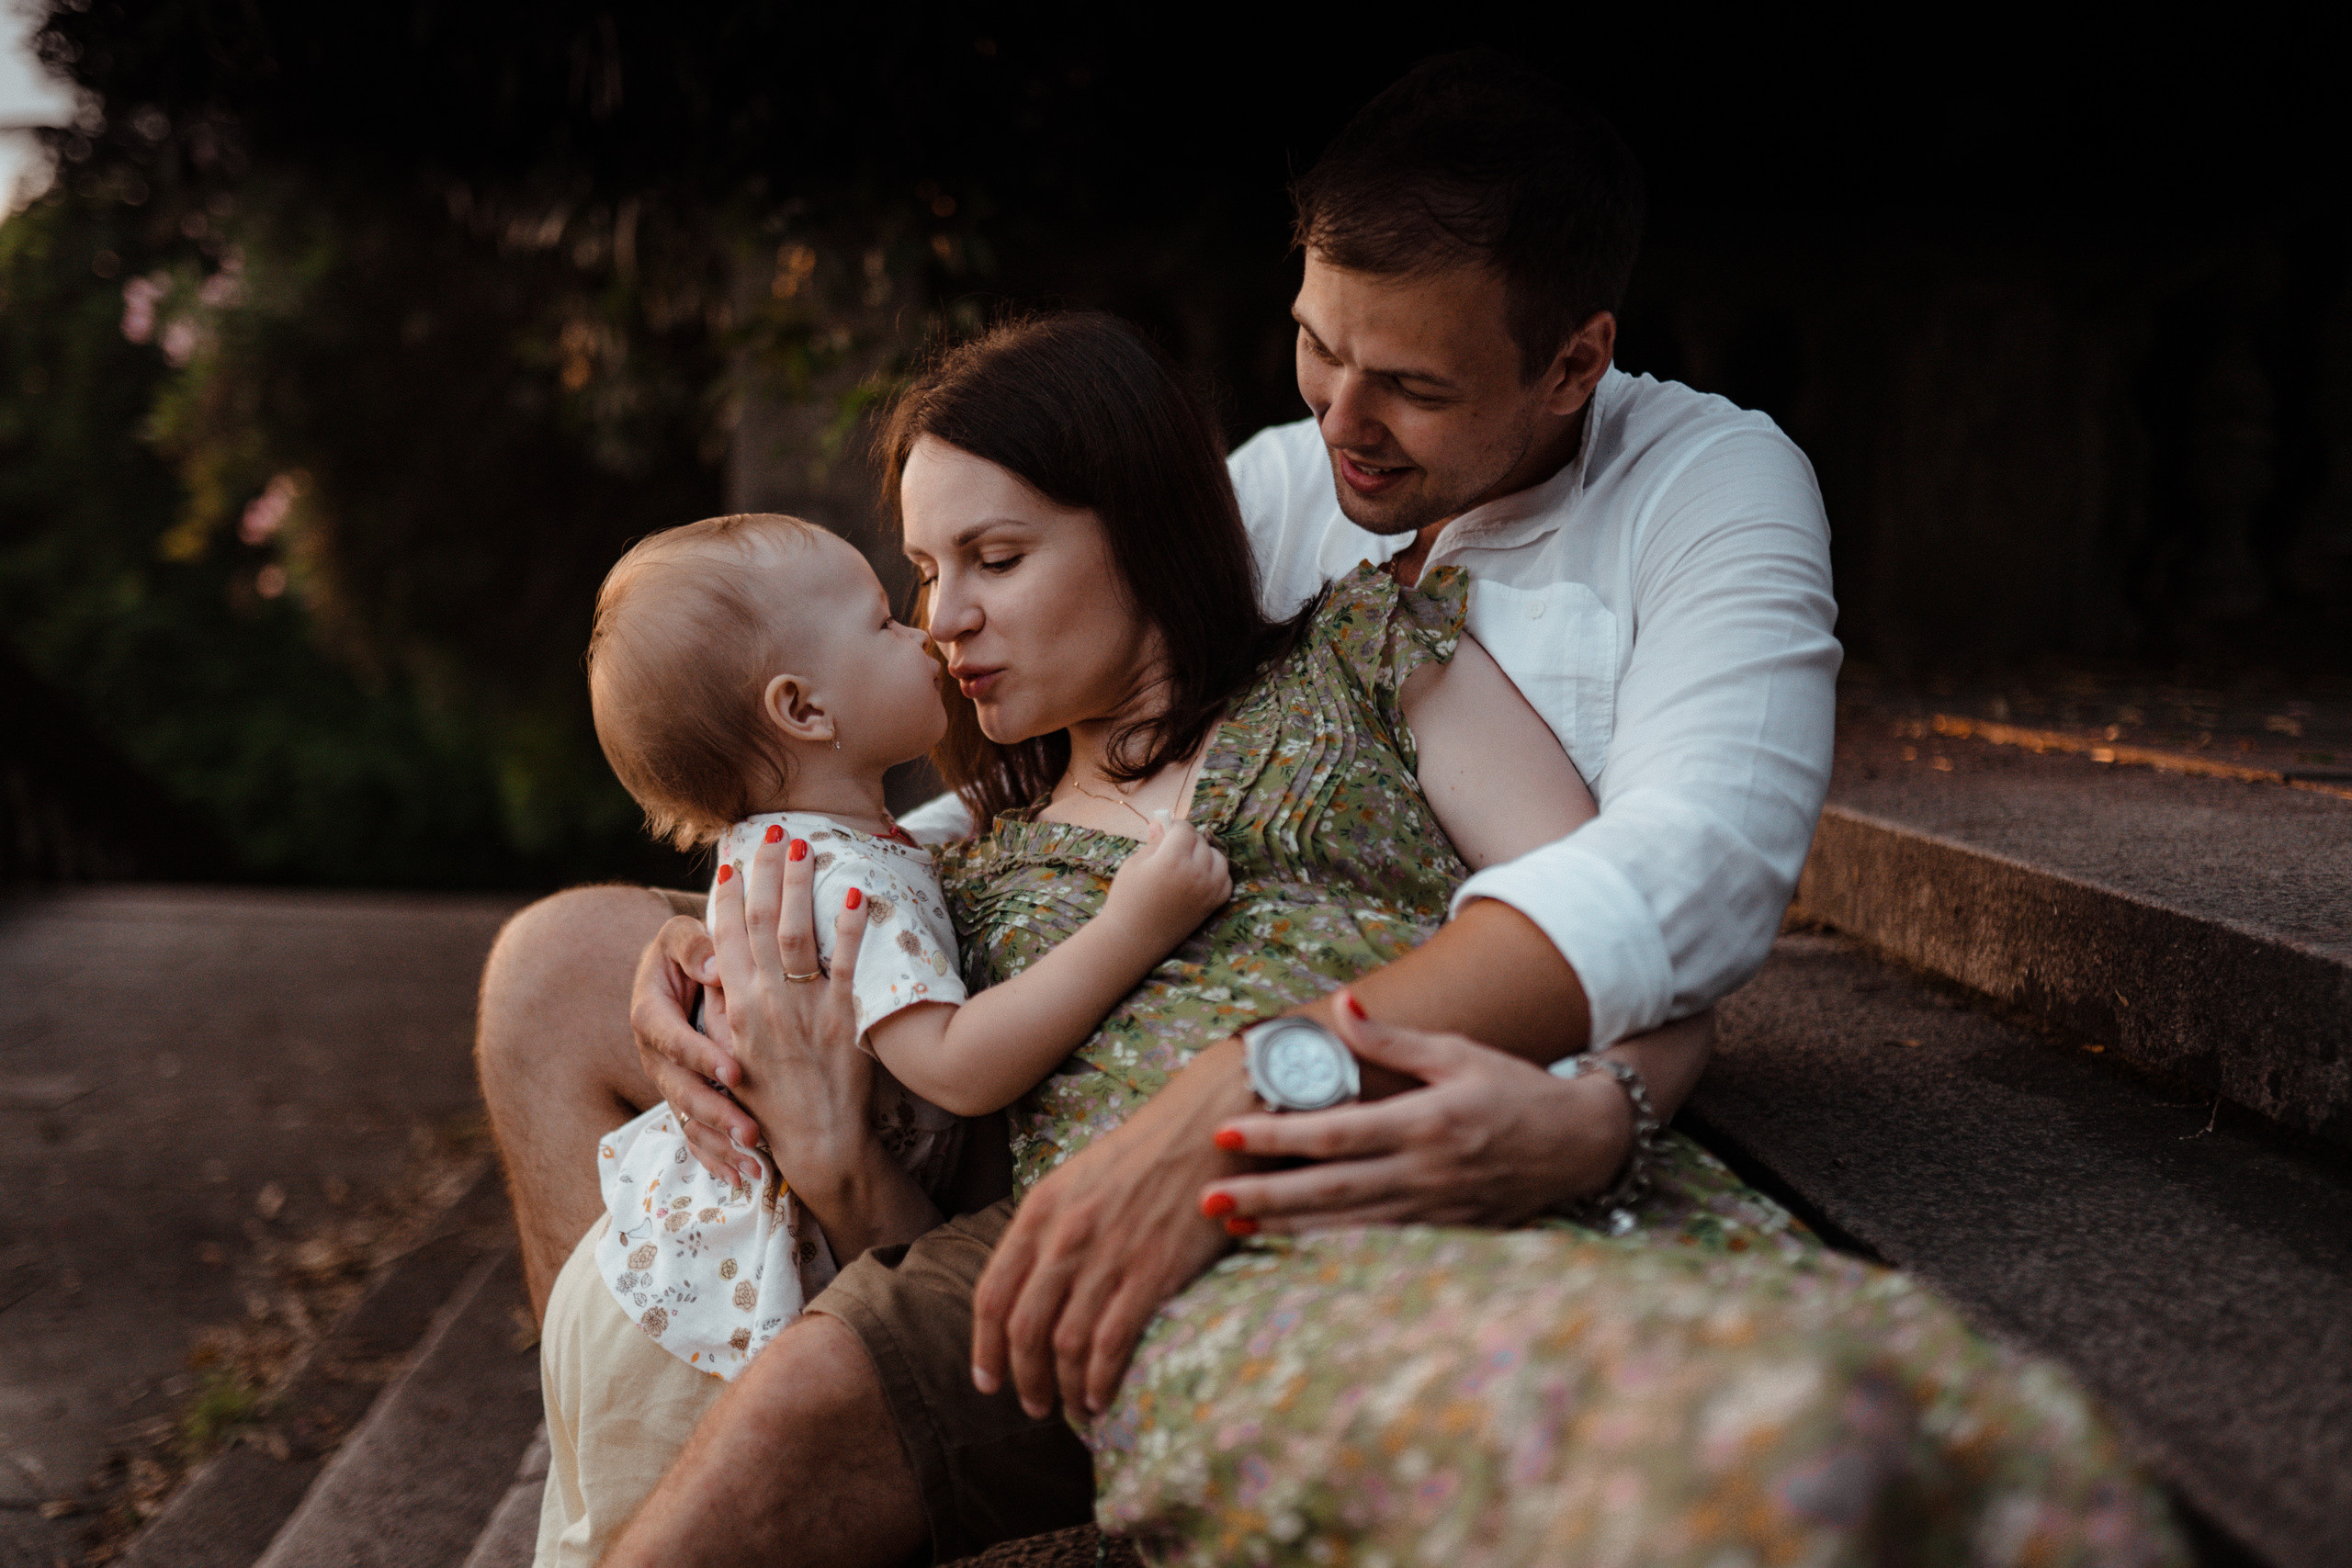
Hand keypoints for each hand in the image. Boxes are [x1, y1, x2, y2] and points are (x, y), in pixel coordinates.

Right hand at [629, 913, 765, 1186]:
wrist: (679, 974)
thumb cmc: (687, 949)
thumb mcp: (682, 937)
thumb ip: (692, 945)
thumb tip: (710, 963)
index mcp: (650, 1014)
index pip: (671, 1039)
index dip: (700, 1057)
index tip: (734, 1073)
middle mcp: (655, 1055)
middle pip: (680, 1091)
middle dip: (715, 1114)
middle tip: (751, 1133)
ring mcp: (669, 1081)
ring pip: (689, 1119)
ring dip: (719, 1145)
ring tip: (752, 1167)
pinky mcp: (685, 1099)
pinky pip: (695, 1134)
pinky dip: (715, 1157)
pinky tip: (739, 1180)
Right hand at [707, 829, 879, 1191]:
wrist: (814, 1142)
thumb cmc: (769, 1100)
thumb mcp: (731, 1052)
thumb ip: (725, 1008)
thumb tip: (722, 967)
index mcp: (733, 1007)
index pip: (725, 937)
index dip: (729, 894)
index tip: (733, 858)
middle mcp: (762, 1001)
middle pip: (761, 921)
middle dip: (766, 871)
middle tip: (773, 830)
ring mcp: (802, 1008)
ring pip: (798, 931)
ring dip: (801, 884)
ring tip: (807, 845)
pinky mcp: (840, 1018)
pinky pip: (845, 963)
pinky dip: (849, 925)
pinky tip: (855, 892)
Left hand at [970, 1038, 1252, 1420]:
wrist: (1207, 1127)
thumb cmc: (1145, 1155)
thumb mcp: (1077, 1180)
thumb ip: (1048, 1230)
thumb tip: (1029, 1288)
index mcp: (1039, 1210)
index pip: (993, 1294)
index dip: (984, 1347)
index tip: (988, 1381)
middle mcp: (1064, 1236)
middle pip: (1024, 1329)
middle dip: (1023, 1379)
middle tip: (1033, 1406)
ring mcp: (1107, 1256)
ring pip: (1064, 1345)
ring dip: (1063, 1388)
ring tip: (1071, 1409)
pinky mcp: (1152, 1272)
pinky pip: (1111, 1343)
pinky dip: (1100, 1380)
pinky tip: (1102, 1397)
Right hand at [1101, 812, 1230, 946]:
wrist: (1132, 939)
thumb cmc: (1127, 899)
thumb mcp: (1134, 864)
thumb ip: (1154, 842)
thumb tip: (1161, 822)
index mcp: (1172, 859)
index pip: (1185, 829)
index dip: (1174, 827)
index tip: (1165, 832)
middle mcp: (1195, 873)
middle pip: (1201, 842)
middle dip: (1187, 841)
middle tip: (1171, 850)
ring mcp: (1208, 890)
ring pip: (1218, 858)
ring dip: (1205, 855)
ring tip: (1187, 862)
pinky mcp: (1213, 905)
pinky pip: (1225, 880)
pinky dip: (1216, 874)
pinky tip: (1199, 877)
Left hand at [1199, 993, 1635, 1230]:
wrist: (1581, 1144)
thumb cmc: (1514, 1089)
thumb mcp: (1457, 1053)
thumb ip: (1392, 1041)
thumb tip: (1340, 1006)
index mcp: (1426, 1121)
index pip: (1338, 1133)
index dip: (1279, 1137)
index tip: (1227, 1136)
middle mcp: (1426, 1171)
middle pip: (1331, 1187)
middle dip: (1265, 1195)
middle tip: (1206, 1198)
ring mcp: (1434, 1209)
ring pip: (1345, 1223)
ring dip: (1285, 1225)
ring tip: (1231, 1224)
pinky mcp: (1442, 1233)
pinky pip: (1373, 1242)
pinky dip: (1327, 1244)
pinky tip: (1286, 1242)